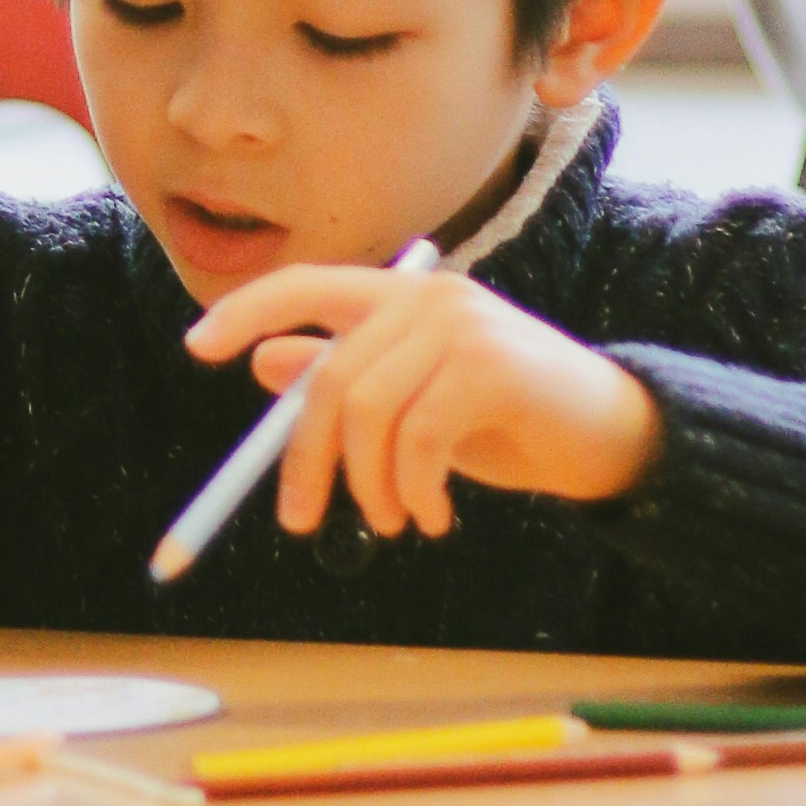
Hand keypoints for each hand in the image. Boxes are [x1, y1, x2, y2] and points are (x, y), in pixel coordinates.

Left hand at [187, 263, 660, 540]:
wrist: (607, 436)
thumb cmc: (503, 421)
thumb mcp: (411, 406)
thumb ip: (346, 379)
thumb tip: (262, 362)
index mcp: (398, 297)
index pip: (305, 285)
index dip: (246, 309)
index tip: (197, 347)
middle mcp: (426, 296)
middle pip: (329, 376)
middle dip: (304, 457)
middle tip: (299, 520)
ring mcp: (462, 325)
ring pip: (367, 411)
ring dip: (368, 486)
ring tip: (394, 521)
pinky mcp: (493, 365)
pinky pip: (419, 436)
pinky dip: (414, 491)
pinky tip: (432, 517)